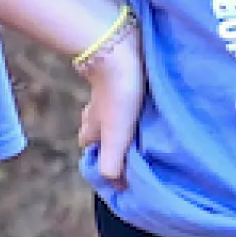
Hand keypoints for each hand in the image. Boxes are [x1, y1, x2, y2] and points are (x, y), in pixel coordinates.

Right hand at [78, 34, 145, 187]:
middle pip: (97, 130)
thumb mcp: (116, 134)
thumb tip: (117, 186)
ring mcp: (106, 92)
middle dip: (110, 140)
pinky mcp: (120, 76)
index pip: (91, 150)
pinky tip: (143, 103)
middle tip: (131, 149)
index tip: (121, 172)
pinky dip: (130, 102)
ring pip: (108, 112)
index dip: (102, 162)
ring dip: (122, 121)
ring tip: (141, 129)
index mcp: (93, 128)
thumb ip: (112, 162)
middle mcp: (95, 112)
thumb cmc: (118, 95)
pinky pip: (121, 94)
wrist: (118, 50)